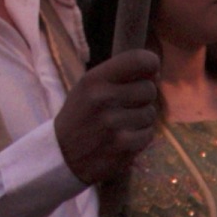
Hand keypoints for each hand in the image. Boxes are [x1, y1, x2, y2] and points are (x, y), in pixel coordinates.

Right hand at [57, 46, 167, 183]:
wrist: (61, 155)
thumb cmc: (81, 116)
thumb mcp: (89, 87)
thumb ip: (119, 75)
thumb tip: (155, 72)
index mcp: (94, 80)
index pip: (138, 60)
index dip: (151, 65)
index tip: (150, 73)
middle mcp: (103, 99)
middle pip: (149, 89)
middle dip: (143, 98)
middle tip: (125, 107)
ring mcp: (112, 124)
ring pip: (150, 114)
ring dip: (141, 120)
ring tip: (121, 125)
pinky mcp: (121, 147)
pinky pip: (148, 135)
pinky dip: (139, 138)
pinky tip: (122, 140)